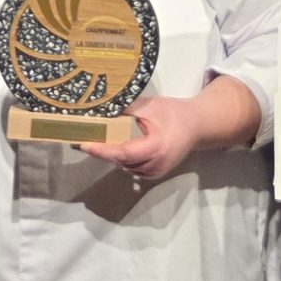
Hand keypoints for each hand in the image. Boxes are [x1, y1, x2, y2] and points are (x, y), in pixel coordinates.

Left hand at [85, 93, 201, 183]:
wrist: (198, 126)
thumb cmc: (175, 113)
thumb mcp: (150, 107)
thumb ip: (125, 110)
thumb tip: (100, 110)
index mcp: (155, 148)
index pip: (122, 153)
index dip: (101, 150)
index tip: (83, 143)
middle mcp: (155, 165)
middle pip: (120, 160)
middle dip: (102, 150)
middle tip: (82, 137)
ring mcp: (156, 172)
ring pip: (124, 166)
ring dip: (112, 154)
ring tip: (98, 139)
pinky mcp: (155, 173)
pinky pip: (132, 168)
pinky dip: (122, 158)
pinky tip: (116, 145)